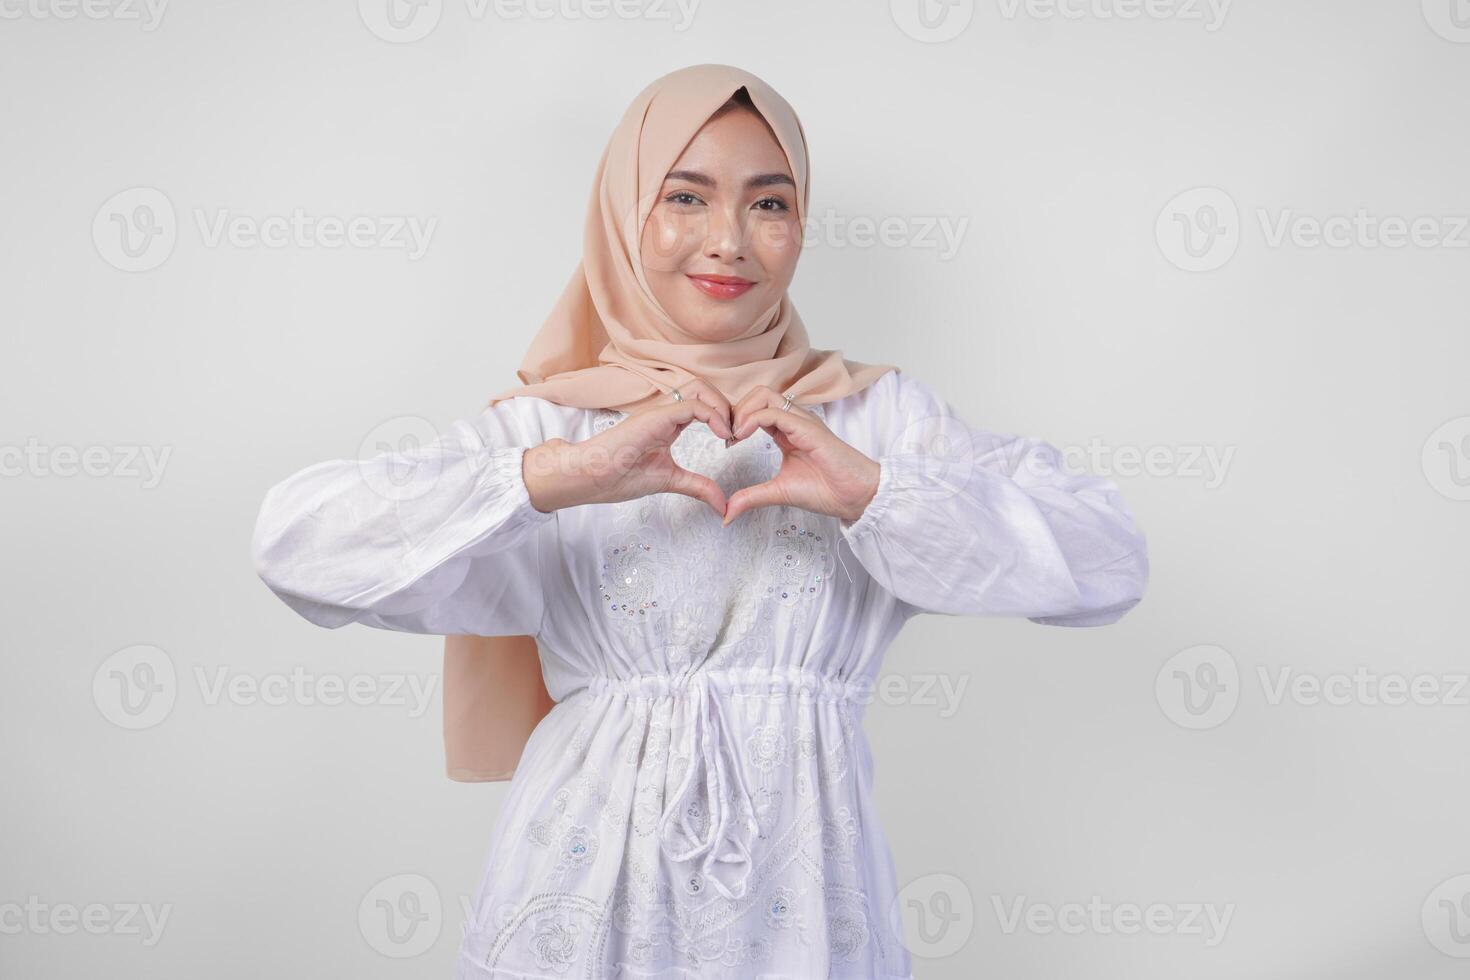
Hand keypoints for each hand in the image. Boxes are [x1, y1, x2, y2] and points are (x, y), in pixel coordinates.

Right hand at [523, 393, 734, 516]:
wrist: (589, 477)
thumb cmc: (618, 477)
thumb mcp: (670, 481)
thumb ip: (697, 487)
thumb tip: (721, 504)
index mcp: (668, 424)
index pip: (703, 405)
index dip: (724, 417)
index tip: (732, 441)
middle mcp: (665, 412)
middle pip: (705, 390)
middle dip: (727, 406)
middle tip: (737, 432)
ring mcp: (659, 412)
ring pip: (700, 389)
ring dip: (722, 406)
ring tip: (729, 432)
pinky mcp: (655, 417)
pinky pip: (691, 405)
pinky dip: (712, 416)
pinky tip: (721, 434)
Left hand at [722, 386, 880, 526]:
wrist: (854, 497)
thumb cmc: (826, 490)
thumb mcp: (778, 492)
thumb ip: (752, 497)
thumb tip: (727, 513)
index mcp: (787, 431)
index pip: (756, 409)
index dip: (737, 420)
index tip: (727, 443)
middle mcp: (794, 421)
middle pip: (758, 394)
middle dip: (736, 409)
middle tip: (728, 435)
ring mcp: (802, 421)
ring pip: (764, 395)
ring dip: (742, 411)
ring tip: (734, 435)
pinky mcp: (808, 428)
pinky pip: (775, 412)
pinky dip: (753, 419)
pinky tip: (743, 436)